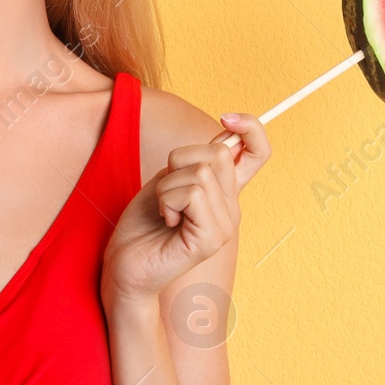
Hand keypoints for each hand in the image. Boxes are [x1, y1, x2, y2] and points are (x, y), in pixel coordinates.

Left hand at [102, 112, 271, 305]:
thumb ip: (194, 161)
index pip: (258, 152)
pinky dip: (168, 201)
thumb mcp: (168, 181)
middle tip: (166, 192)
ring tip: (164, 211)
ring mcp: (224, 225)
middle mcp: (231, 208)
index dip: (251, 128)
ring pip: (201, 173)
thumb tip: (224, 131)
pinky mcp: (210, 239)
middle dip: (179, 161)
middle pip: (219, 152)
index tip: (226, 117)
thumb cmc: (142, 225)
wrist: (125, 267)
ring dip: (167, 187)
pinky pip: (192, 194)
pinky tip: (167, 222)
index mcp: (224, 192)